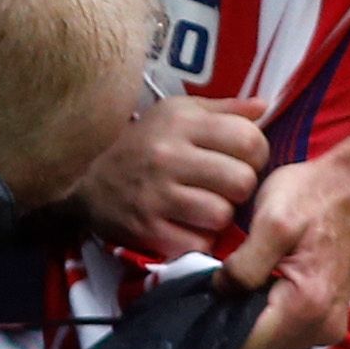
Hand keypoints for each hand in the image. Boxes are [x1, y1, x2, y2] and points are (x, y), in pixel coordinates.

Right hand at [75, 96, 267, 260]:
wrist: (86, 180)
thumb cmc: (143, 143)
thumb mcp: (176, 114)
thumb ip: (223, 110)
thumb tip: (264, 106)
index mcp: (181, 122)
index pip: (249, 140)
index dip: (255, 155)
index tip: (240, 161)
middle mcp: (168, 154)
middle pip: (242, 181)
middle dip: (239, 189)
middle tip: (223, 188)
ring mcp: (156, 193)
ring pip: (222, 215)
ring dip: (219, 217)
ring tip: (203, 207)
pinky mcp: (147, 229)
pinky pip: (198, 242)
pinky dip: (197, 239)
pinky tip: (185, 226)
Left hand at [225, 153, 349, 348]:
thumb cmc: (312, 197)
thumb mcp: (271, 221)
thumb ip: (243, 265)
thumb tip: (218, 293)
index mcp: (307, 309)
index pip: (247, 347)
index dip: (218, 324)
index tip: (204, 293)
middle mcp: (321, 330)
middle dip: (232, 319)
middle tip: (219, 280)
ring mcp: (326, 326)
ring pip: (268, 341)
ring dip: (247, 315)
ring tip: (238, 277)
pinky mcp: (324, 317)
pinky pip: (282, 329)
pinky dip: (265, 311)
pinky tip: (257, 280)